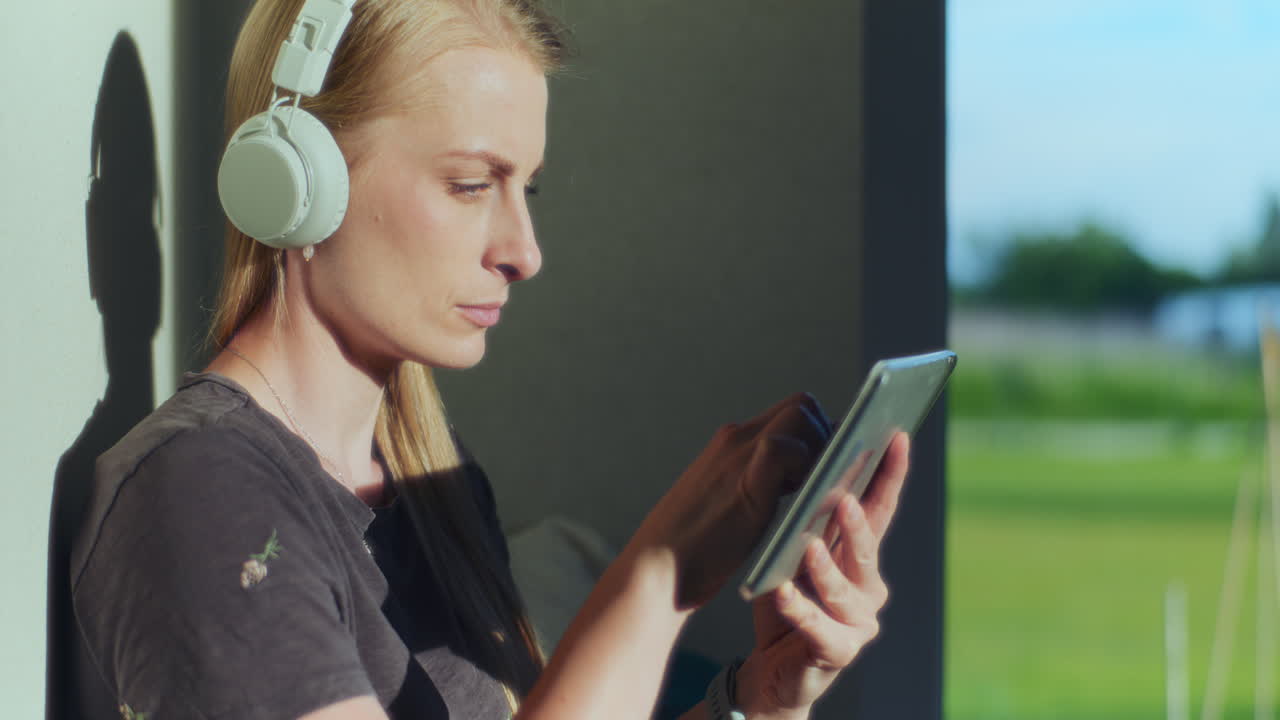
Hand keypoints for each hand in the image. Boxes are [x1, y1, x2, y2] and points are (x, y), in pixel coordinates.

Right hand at [627, 392, 832, 609]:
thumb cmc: (693, 546)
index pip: (788, 411)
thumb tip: (790, 479)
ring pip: (801, 416)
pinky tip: (806, 499)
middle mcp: (736, 439)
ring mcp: (739, 455)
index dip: (815, 431)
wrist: (658, 569)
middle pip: (801, 405)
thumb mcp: (726, 500)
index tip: (825, 463)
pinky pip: (789, 449)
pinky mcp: (747, 480)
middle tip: (826, 478)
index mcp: (731, 443)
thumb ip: (753, 481)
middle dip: (825, 435)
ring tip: (817, 490)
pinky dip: (807, 468)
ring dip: (821, 450)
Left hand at [736, 432, 909, 717]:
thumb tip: (807, 460)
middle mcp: (867, 587)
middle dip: (856, 523)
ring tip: (809, 548)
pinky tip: (783, 593)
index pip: (878, 509)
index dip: (889, 474)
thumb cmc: (785, 600)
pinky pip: (819, 629)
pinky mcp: (836, 652)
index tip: (895, 437)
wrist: (771, 666)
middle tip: (843, 498)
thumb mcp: (793, 551)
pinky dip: (800, 610)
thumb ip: (808, 518)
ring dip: (828, 569)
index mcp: (858, 555)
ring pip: (845, 592)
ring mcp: (857, 622)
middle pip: (867, 549)